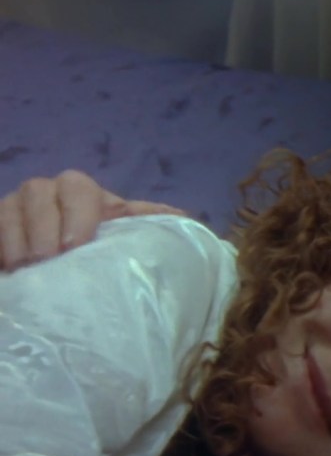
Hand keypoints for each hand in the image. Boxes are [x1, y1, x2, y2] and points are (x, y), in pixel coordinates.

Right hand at [0, 170, 186, 270]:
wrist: (61, 263)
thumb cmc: (99, 249)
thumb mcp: (124, 235)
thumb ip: (148, 224)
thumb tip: (186, 218)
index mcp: (84, 195)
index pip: (80, 188)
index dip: (78, 212)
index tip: (76, 244)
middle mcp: (48, 193)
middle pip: (39, 192)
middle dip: (44, 224)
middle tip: (49, 258)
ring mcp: (16, 207)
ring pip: (10, 208)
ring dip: (17, 237)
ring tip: (26, 266)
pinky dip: (0, 245)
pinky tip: (7, 268)